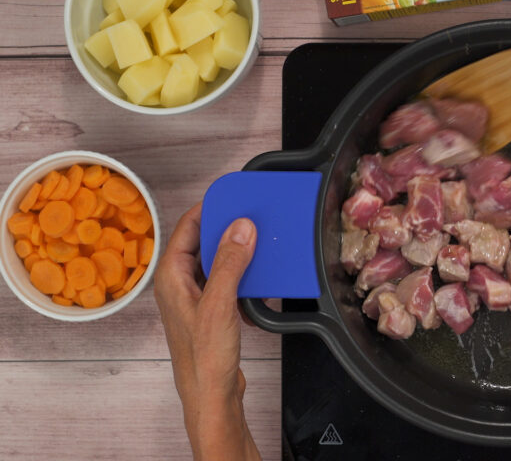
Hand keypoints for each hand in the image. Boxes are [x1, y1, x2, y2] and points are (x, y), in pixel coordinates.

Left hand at [154, 204, 261, 460]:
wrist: (211, 394)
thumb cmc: (205, 357)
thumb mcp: (219, 305)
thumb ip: (229, 264)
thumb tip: (240, 227)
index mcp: (171, 277)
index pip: (186, 228)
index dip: (208, 208)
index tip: (231, 194)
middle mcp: (180, 284)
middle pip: (202, 242)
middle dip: (226, 228)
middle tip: (252, 214)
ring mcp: (195, 298)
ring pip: (217, 262)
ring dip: (237, 252)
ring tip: (259, 242)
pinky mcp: (211, 311)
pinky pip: (227, 281)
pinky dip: (243, 276)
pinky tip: (260, 280)